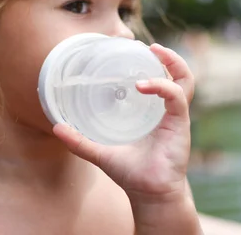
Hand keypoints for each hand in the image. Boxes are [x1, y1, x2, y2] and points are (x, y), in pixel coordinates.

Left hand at [53, 43, 193, 200]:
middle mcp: (166, 111)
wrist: (149, 195)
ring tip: (155, 51)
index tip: (135, 49)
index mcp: (153, 112)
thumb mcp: (100, 152)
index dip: (153, 63)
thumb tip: (55, 127)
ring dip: (173, 63)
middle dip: (168, 57)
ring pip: (185, 81)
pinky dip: (162, 86)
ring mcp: (175, 117)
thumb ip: (79, 141)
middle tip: (149, 46)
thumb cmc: (131, 173)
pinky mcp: (179, 125)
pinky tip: (143, 85)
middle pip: (178, 75)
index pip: (161, 79)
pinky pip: (177, 98)